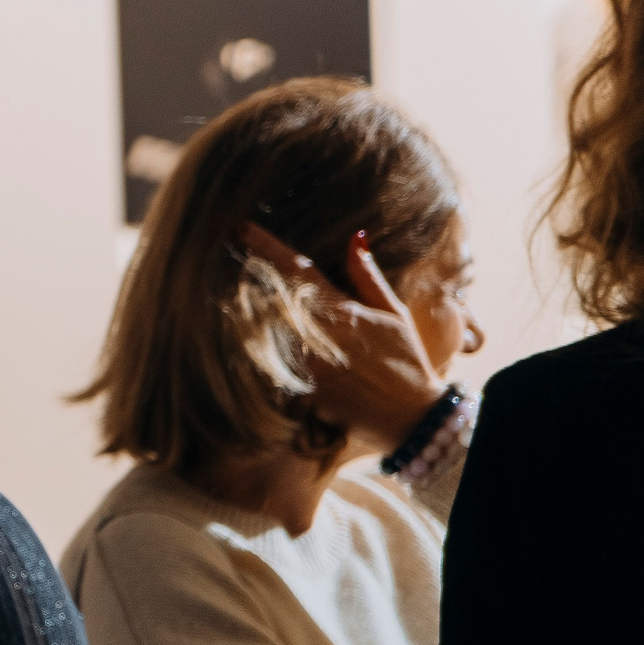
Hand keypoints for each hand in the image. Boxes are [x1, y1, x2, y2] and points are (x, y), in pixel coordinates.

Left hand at [238, 223, 446, 455]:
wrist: (407, 416)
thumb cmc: (406, 360)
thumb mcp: (394, 313)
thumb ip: (367, 277)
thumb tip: (354, 238)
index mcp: (341, 310)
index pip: (297, 270)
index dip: (266, 247)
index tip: (241, 228)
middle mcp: (318, 333)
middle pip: (268, 297)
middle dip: (251, 281)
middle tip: (236, 268)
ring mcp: (305, 361)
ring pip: (263, 328)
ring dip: (251, 316)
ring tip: (240, 307)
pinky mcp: (298, 388)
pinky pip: (268, 363)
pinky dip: (262, 352)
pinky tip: (256, 348)